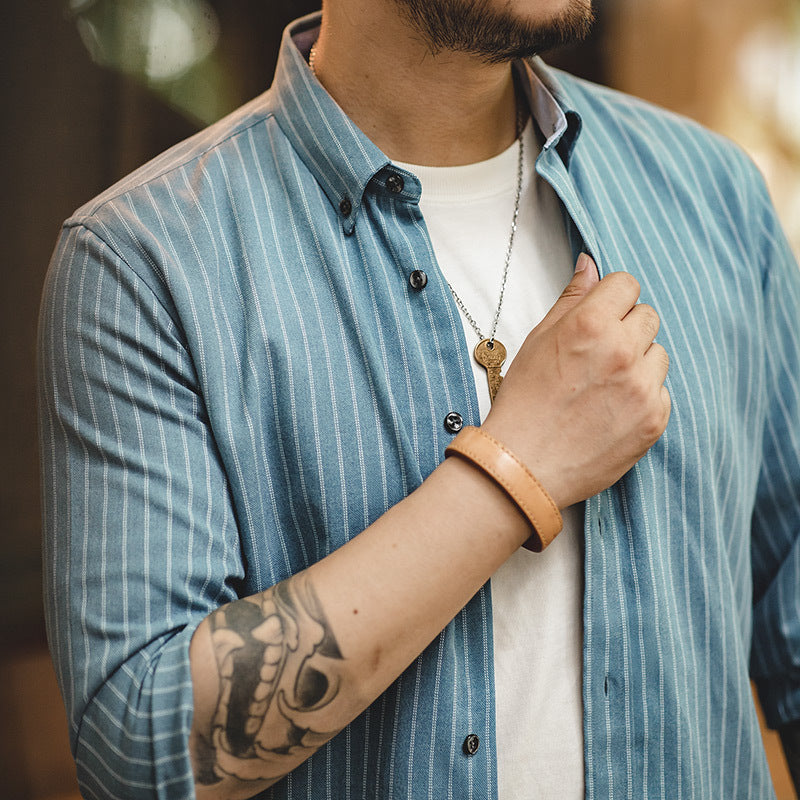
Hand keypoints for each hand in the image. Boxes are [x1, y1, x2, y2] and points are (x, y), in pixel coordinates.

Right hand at [482, 253, 670, 508]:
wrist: (523, 463)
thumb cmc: (523, 401)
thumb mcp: (538, 340)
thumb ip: (571, 299)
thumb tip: (590, 264)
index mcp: (590, 324)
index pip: (627, 285)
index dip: (611, 300)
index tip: (600, 317)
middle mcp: (622, 351)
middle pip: (647, 316)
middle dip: (626, 329)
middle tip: (597, 356)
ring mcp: (642, 387)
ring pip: (658, 354)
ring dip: (638, 363)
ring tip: (604, 387)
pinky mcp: (654, 419)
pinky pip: (661, 391)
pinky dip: (642, 397)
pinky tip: (611, 410)